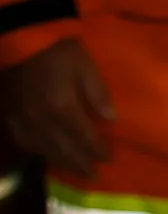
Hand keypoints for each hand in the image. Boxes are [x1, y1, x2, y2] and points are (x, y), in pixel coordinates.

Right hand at [0, 35, 113, 174]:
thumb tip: (111, 119)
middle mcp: (40, 120)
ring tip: (74, 170)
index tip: (109, 159)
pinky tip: (45, 154)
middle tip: (93, 175)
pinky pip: (23, 140)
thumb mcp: (86, 66)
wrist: (21, 38)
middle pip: (62, 149)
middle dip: (79, 163)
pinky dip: (37, 151)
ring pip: (41, 149)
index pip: (84, 137)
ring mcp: (21, 119)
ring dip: (60, 161)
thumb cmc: (59, 50)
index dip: (97, 150)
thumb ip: (98, 94)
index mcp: (62, 107)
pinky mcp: (8, 115)